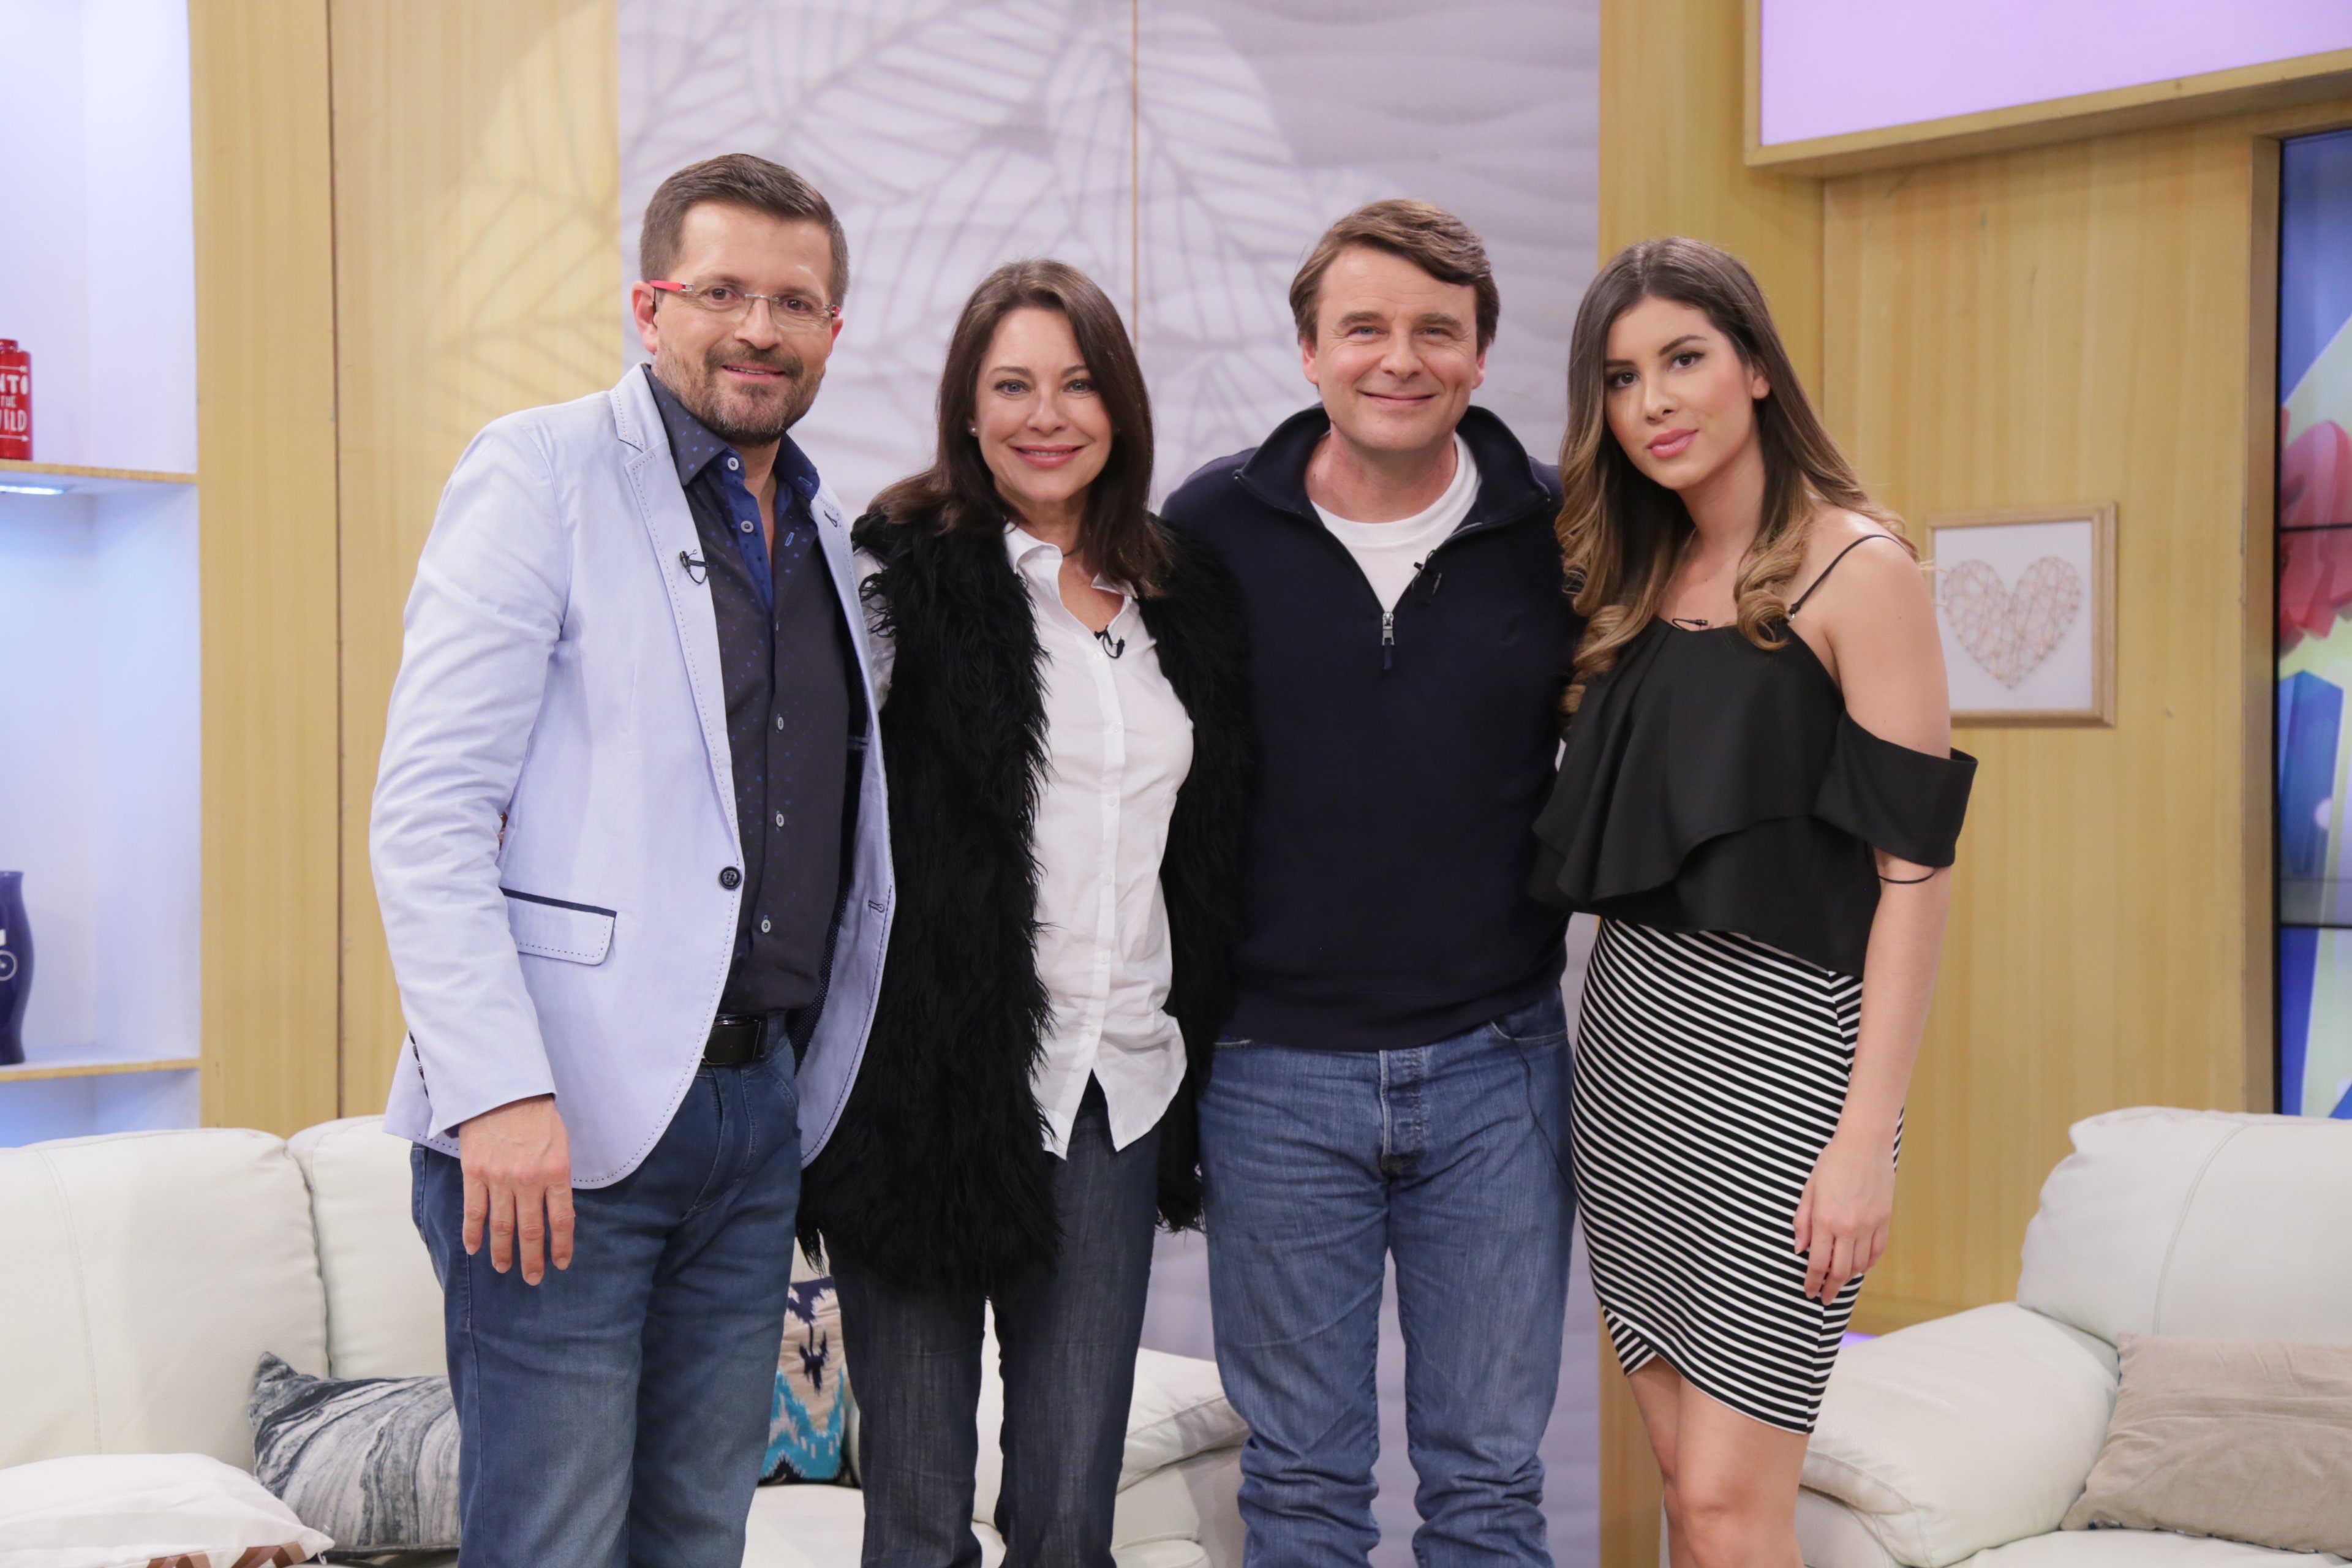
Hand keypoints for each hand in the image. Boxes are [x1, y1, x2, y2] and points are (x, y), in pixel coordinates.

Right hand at [457, 1095, 573, 1284]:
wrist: (502, 1090)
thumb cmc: (537, 1114)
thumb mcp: (561, 1142)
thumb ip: (558, 1175)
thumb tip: (555, 1206)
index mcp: (556, 1172)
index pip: (562, 1219)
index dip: (561, 1246)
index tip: (561, 1263)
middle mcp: (528, 1180)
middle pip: (530, 1230)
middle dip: (532, 1259)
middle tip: (533, 1278)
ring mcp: (499, 1179)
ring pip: (501, 1226)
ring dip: (503, 1252)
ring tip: (505, 1268)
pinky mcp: (474, 1173)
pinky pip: (473, 1211)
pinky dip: (473, 1233)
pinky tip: (474, 1249)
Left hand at [1794, 1129, 1894, 1302]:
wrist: (1863, 1145)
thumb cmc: (1831, 1163)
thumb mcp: (1808, 1190)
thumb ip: (1803, 1222)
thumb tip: (1799, 1249)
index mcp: (1825, 1221)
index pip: (1817, 1263)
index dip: (1812, 1282)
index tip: (1809, 1292)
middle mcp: (1848, 1228)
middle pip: (1840, 1270)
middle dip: (1830, 1288)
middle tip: (1824, 1297)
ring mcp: (1869, 1225)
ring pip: (1860, 1265)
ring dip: (1849, 1278)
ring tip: (1839, 1282)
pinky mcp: (1884, 1220)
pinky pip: (1877, 1251)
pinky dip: (1868, 1263)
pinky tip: (1861, 1267)